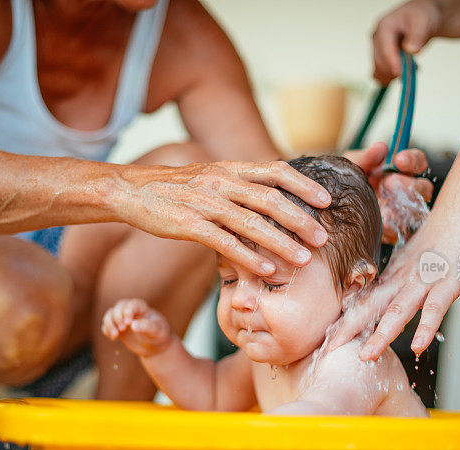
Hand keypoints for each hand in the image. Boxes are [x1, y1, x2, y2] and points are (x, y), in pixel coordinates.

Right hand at [101, 299, 172, 357]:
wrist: (155, 347)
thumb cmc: (159, 337)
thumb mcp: (157, 332)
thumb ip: (147, 327)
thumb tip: (133, 325)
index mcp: (144, 309)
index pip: (134, 304)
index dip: (128, 311)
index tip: (128, 323)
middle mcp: (132, 311)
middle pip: (119, 306)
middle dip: (118, 317)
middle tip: (122, 329)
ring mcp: (123, 318)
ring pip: (111, 314)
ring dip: (109, 323)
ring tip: (115, 335)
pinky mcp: (117, 327)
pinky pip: (106, 324)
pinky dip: (106, 329)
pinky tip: (113, 338)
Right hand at [122, 160, 330, 276]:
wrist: (132, 190)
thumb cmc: (178, 188)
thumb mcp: (213, 176)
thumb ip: (242, 184)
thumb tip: (277, 196)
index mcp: (231, 168)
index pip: (275, 170)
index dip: (303, 185)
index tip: (327, 201)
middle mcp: (221, 181)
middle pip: (269, 199)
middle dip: (300, 219)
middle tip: (323, 238)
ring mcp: (204, 202)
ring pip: (251, 223)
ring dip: (281, 243)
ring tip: (304, 259)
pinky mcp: (188, 224)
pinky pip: (224, 242)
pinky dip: (248, 257)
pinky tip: (267, 271)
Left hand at [324, 207, 459, 358]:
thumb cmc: (437, 241)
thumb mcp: (409, 264)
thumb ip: (396, 286)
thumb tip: (382, 306)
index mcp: (392, 278)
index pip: (363, 302)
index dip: (344, 321)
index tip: (326, 340)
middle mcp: (402, 280)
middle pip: (372, 307)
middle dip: (349, 330)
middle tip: (330, 350)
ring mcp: (424, 281)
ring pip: (398, 310)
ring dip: (381, 334)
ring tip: (366, 356)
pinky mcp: (448, 282)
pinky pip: (436, 308)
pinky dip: (426, 328)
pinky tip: (417, 347)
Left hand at [344, 142, 432, 243]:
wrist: (332, 210)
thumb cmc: (345, 184)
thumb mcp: (349, 166)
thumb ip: (364, 157)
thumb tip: (381, 147)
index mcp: (398, 171)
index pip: (417, 162)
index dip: (413, 160)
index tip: (399, 160)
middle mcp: (405, 191)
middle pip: (424, 188)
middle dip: (409, 185)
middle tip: (389, 184)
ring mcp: (402, 212)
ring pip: (417, 210)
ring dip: (403, 205)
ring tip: (384, 203)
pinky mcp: (395, 231)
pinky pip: (402, 231)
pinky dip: (392, 225)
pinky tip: (380, 220)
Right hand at [372, 0, 441, 84]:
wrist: (420, 19)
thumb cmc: (420, 17)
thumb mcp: (423, 22)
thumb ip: (417, 36)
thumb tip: (411, 50)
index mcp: (384, 26)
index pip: (385, 49)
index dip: (391, 63)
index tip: (400, 74)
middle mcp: (377, 38)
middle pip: (379, 62)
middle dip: (395, 70)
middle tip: (415, 69)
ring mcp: (377, 49)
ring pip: (379, 71)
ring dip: (395, 75)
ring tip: (414, 66)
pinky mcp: (380, 58)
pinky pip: (380, 75)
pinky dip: (392, 77)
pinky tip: (405, 71)